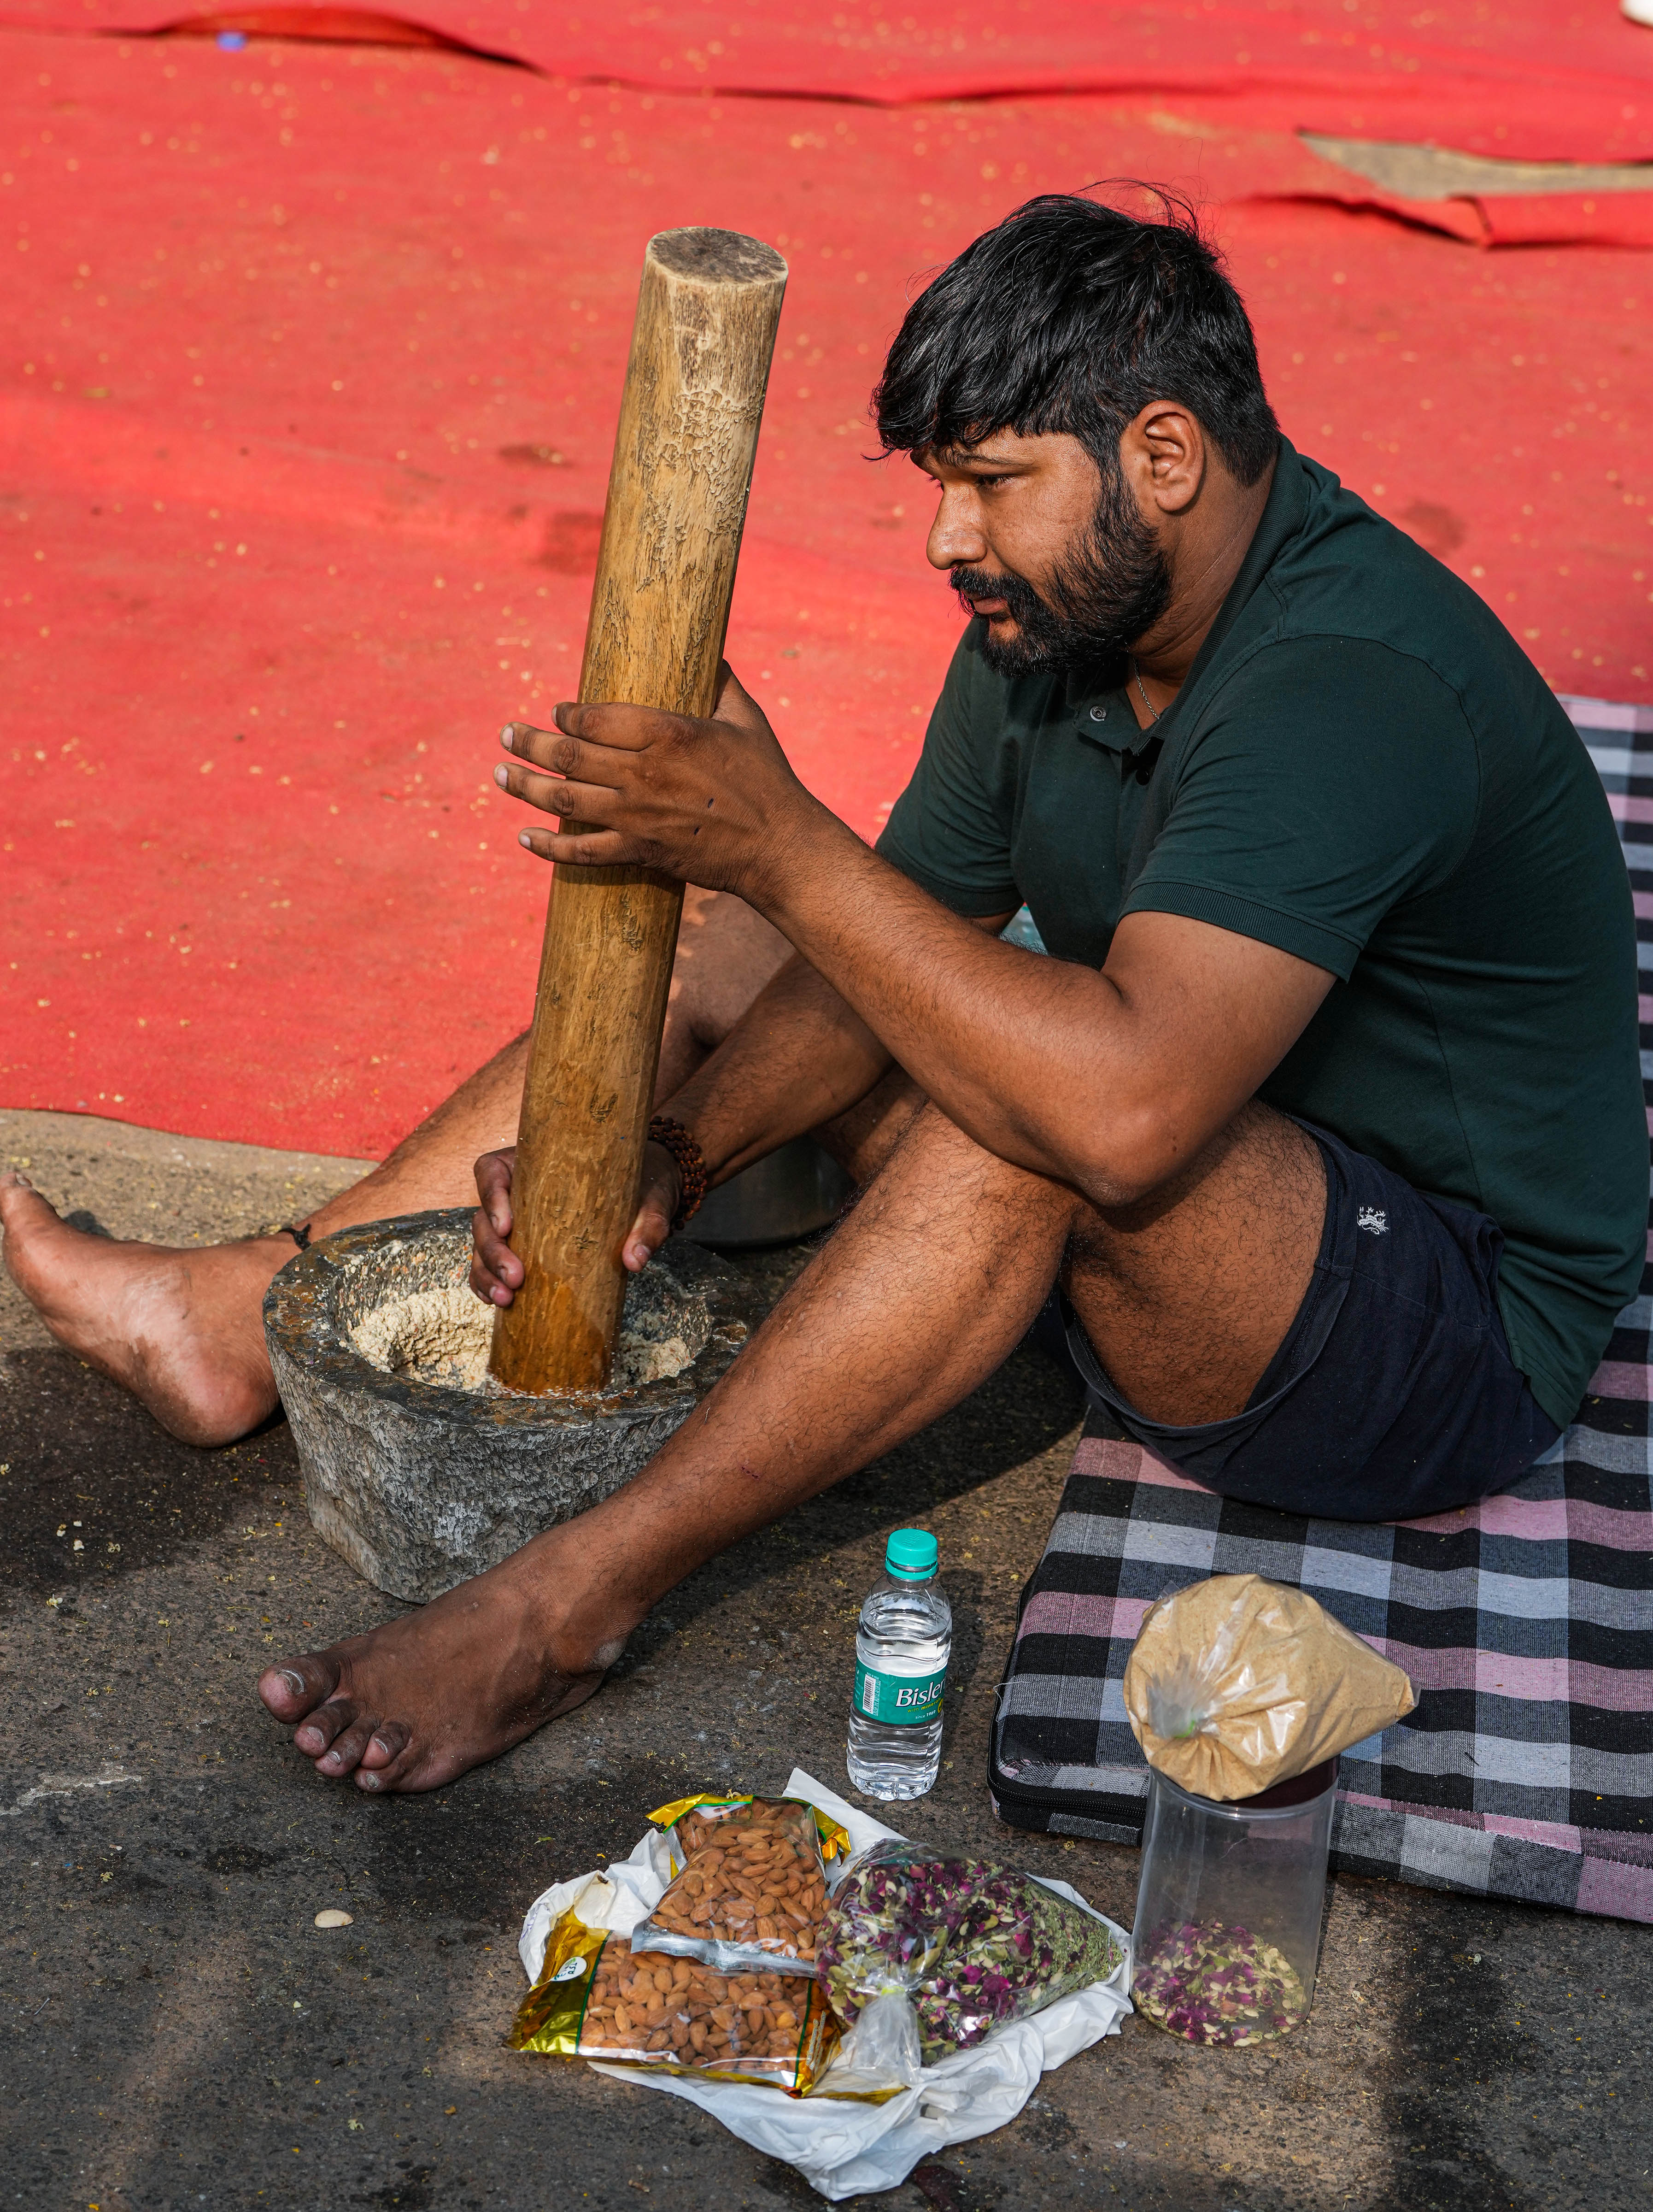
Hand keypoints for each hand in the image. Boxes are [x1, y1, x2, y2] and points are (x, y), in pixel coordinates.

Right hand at [470, 1143, 683, 1307]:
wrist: (649, 1195)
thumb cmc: (644, 1186)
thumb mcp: (653, 1199)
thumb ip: (649, 1224)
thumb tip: (634, 1259)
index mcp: (534, 1164)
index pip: (492, 1170)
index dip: (491, 1196)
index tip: (507, 1226)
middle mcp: (518, 1191)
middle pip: (484, 1217)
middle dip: (492, 1250)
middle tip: (516, 1277)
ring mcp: (517, 1221)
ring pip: (483, 1244)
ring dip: (486, 1272)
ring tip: (506, 1297)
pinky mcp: (524, 1247)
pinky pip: (491, 1264)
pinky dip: (487, 1283)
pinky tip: (497, 1301)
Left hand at [493, 662, 826, 897]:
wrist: (779, 848)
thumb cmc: (768, 780)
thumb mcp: (747, 720)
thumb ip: (722, 683)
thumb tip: (711, 653)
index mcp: (667, 732)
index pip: (595, 716)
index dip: (566, 713)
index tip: (556, 711)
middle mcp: (644, 772)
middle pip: (568, 754)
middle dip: (529, 742)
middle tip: (505, 734)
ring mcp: (638, 816)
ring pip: (564, 799)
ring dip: (524, 786)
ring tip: (500, 775)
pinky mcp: (640, 851)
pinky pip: (582, 851)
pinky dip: (549, 847)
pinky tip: (525, 837)